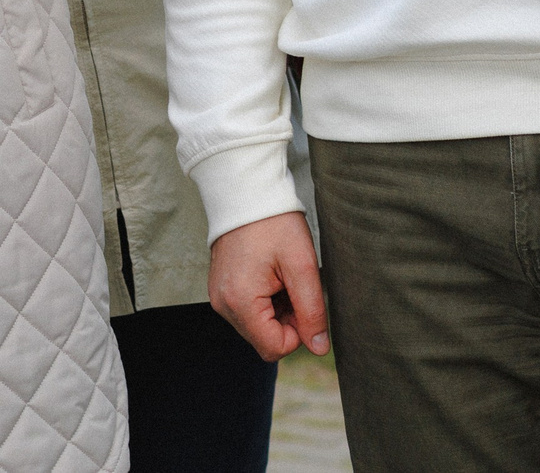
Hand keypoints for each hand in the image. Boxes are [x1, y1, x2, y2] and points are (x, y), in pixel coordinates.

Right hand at [209, 211, 329, 359]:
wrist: (245, 192)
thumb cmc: (275, 224)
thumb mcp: (303, 266)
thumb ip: (312, 311)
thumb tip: (320, 348)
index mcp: (240, 302)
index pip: (275, 348)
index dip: (299, 331)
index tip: (303, 299)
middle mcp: (223, 305)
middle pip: (265, 340)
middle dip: (287, 321)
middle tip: (293, 284)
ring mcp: (219, 298)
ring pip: (258, 327)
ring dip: (277, 311)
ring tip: (280, 277)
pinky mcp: (221, 290)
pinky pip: (248, 312)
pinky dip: (265, 302)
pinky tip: (269, 275)